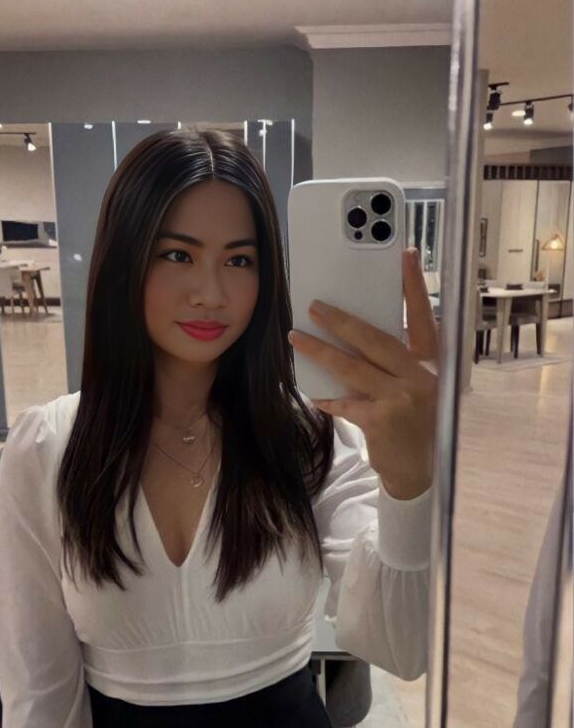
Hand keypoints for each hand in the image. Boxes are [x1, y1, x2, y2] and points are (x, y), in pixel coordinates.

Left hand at [288, 247, 438, 499]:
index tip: (406, 256)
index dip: (414, 287)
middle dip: (342, 321)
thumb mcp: (412, 389)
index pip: (424, 319)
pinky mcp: (382, 422)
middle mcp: (422, 378)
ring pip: (353, 368)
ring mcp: (403, 400)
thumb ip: (391, 365)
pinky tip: (313, 393)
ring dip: (321, 352)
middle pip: (377, 340)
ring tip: (296, 337)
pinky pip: (345, 403)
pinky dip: (328, 398)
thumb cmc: (412, 424)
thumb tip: (349, 338)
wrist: (417, 472)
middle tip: (315, 306)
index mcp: (432, 365)